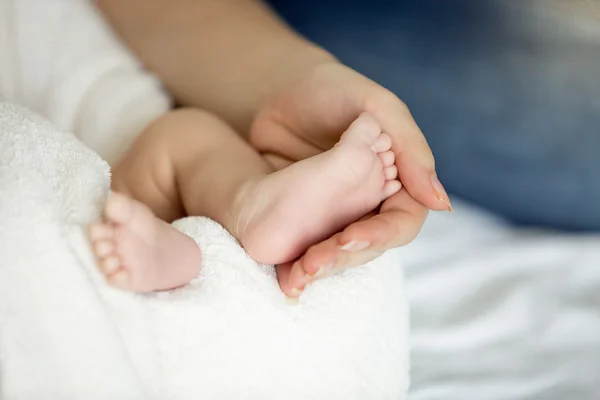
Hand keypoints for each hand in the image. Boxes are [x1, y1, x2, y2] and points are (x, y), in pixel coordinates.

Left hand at [250, 62, 451, 296]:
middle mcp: (371, 204)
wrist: (277, 92)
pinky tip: (284, 275)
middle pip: (369, 246)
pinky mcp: (305, 223)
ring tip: (297, 274)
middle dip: (344, 257)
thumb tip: (443, 205)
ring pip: (338, 254)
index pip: (402, 222)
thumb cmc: (333, 91)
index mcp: (398, 180)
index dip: (380, 235)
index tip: (350, 238)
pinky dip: (296, 266)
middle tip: (314, 263)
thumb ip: (411, 149)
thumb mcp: (376, 106)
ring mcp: (338, 216)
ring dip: (321, 268)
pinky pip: (306, 250)